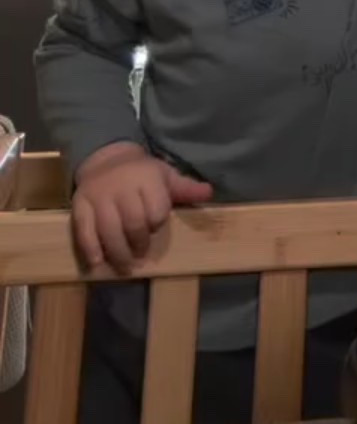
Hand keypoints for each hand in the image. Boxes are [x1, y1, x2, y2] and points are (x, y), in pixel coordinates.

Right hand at [72, 142, 211, 272]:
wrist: (106, 157)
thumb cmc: (142, 172)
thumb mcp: (165, 175)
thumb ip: (185, 188)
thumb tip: (209, 192)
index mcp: (146, 177)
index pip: (156, 208)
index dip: (157, 222)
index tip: (156, 227)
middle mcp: (121, 186)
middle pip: (133, 222)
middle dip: (139, 242)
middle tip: (141, 255)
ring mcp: (99, 196)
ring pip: (108, 229)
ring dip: (118, 252)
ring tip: (125, 266)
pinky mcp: (80, 204)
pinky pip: (83, 229)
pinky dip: (90, 248)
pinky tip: (97, 263)